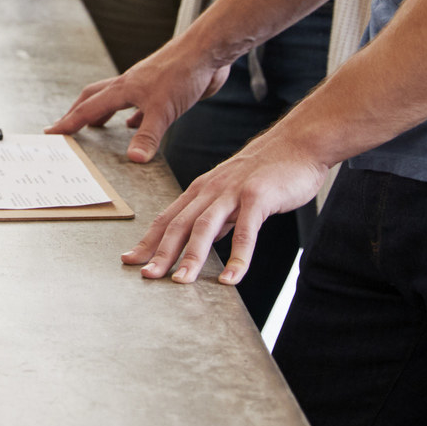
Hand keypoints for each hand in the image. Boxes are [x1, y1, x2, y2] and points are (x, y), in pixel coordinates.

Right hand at [44, 33, 233, 163]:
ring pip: (115, 99)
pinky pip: (140, 105)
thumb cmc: (183, 74)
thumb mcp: (164, 111)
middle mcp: (129, 85)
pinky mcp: (162, 89)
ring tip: (95, 127)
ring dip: (103, 112)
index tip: (51, 132)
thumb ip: (147, 136)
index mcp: (123, 88)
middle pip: (94, 97)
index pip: (89, 108)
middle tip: (66, 127)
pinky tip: (134, 124)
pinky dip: (132, 116)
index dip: (69, 122)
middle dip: (77, 112)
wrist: (207, 52)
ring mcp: (145, 86)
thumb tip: (132, 159)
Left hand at [123, 128, 328, 284]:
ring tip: (180, 282)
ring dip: (191, 257)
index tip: (129, 260)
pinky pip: (246, 231)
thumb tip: (201, 244)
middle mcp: (210, 190)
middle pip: (179, 224)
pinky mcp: (258, 197)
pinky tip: (233, 278)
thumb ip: (216, 217)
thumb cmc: (265, 172)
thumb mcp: (231, 194)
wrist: (297, 143)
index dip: (148, 241)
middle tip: (146, 276)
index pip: (167, 219)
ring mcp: (233, 192)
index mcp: (201, 190)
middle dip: (160, 252)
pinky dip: (238, 256)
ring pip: (205, 227)